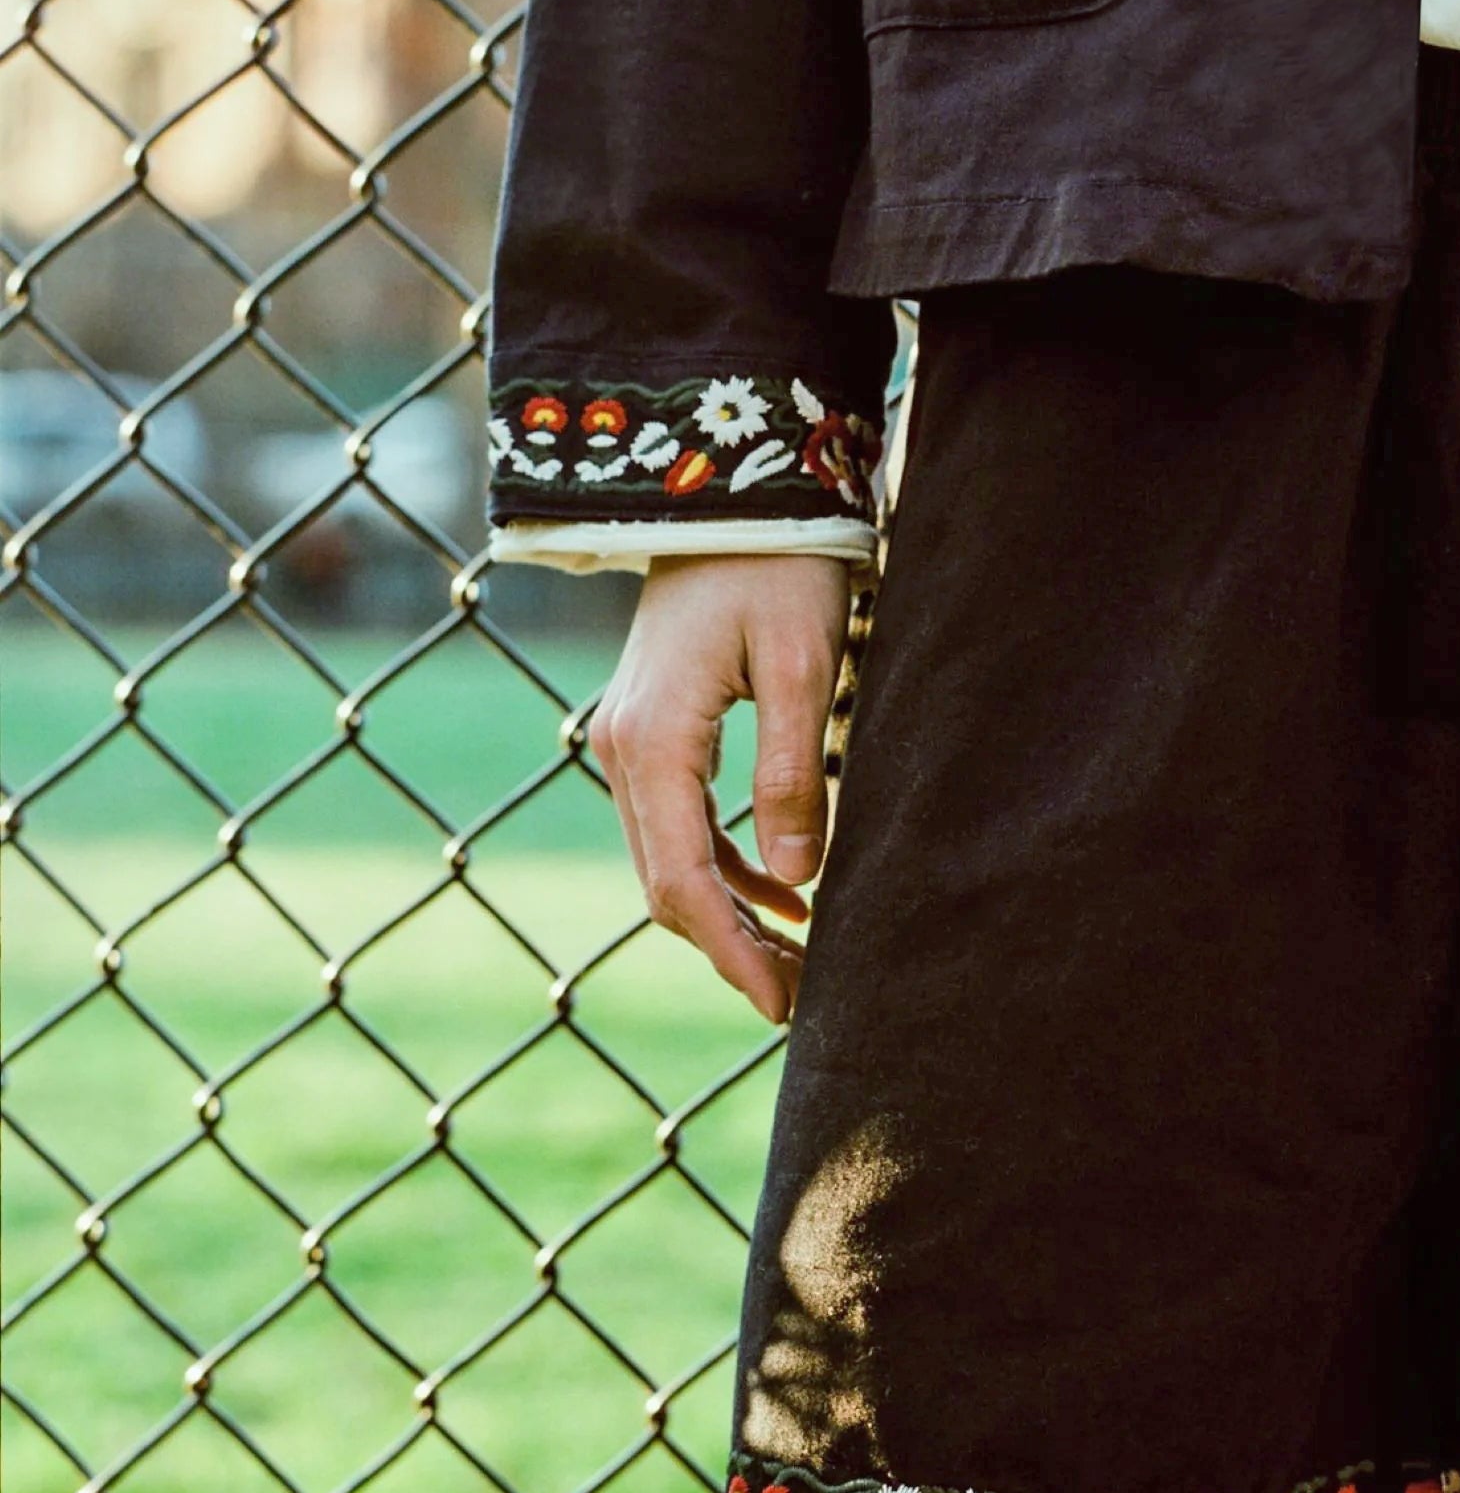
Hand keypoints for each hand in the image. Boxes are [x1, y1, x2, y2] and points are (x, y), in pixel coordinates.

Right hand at [585, 554, 855, 1021]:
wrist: (729, 488)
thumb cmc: (778, 566)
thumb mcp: (801, 668)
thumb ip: (792, 775)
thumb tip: (794, 880)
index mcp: (653, 743)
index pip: (686, 882)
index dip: (733, 951)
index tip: (782, 1004)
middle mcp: (623, 748)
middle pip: (668, 884)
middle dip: (730, 948)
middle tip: (800, 999)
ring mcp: (629, 737)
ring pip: (670, 858)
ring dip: (728, 914)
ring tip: (798, 959)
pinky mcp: (651, 725)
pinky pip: (678, 822)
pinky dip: (724, 867)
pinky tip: (779, 893)